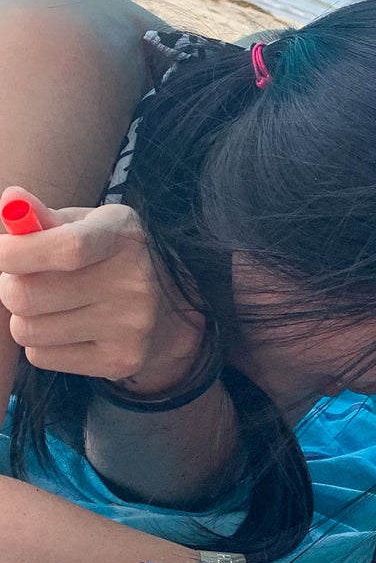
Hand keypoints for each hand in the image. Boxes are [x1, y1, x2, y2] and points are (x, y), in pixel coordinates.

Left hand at [0, 189, 205, 391]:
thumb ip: (44, 216)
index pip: (67, 249)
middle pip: (28, 296)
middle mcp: (133, 284)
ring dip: (24, 317)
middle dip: (9, 286)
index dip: (18, 252)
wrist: (171, 308)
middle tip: (22, 279)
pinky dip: (41, 343)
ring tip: (49, 305)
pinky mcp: (120, 361)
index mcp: (123, 237)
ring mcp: (129, 327)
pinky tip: (67, 328)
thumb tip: (9, 201)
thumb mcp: (88, 225)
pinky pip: (40, 356)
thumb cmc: (112, 257)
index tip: (1, 251)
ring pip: (27, 330)